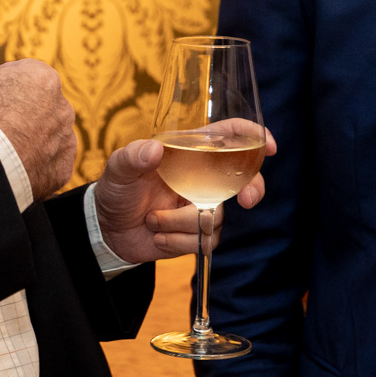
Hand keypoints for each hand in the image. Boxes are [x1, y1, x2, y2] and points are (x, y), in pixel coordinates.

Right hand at [0, 53, 76, 201]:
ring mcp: (65, 140)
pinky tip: (12, 166)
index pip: (22, 75)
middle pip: (36, 106)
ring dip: (27, 139)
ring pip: (44, 136)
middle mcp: (62, 107)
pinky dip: (33, 166)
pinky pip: (47, 164)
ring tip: (1, 148)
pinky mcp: (61, 169)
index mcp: (44, 78)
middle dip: (16, 113)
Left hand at [90, 128, 277, 264]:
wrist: (108, 230)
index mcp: (189, 151)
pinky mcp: (197, 233)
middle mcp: (202, 176)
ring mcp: (202, 205)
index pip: (229, 135)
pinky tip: (158, 235)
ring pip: (216, 217)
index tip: (267, 147)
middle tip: (246, 200)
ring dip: (181, 222)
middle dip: (251, 188)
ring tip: (152, 219)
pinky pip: (204, 240)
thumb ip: (133, 156)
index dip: (252, 137)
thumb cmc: (116, 190)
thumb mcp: (118, 168)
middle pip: (244, 178)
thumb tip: (155, 150)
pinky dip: (177, 241)